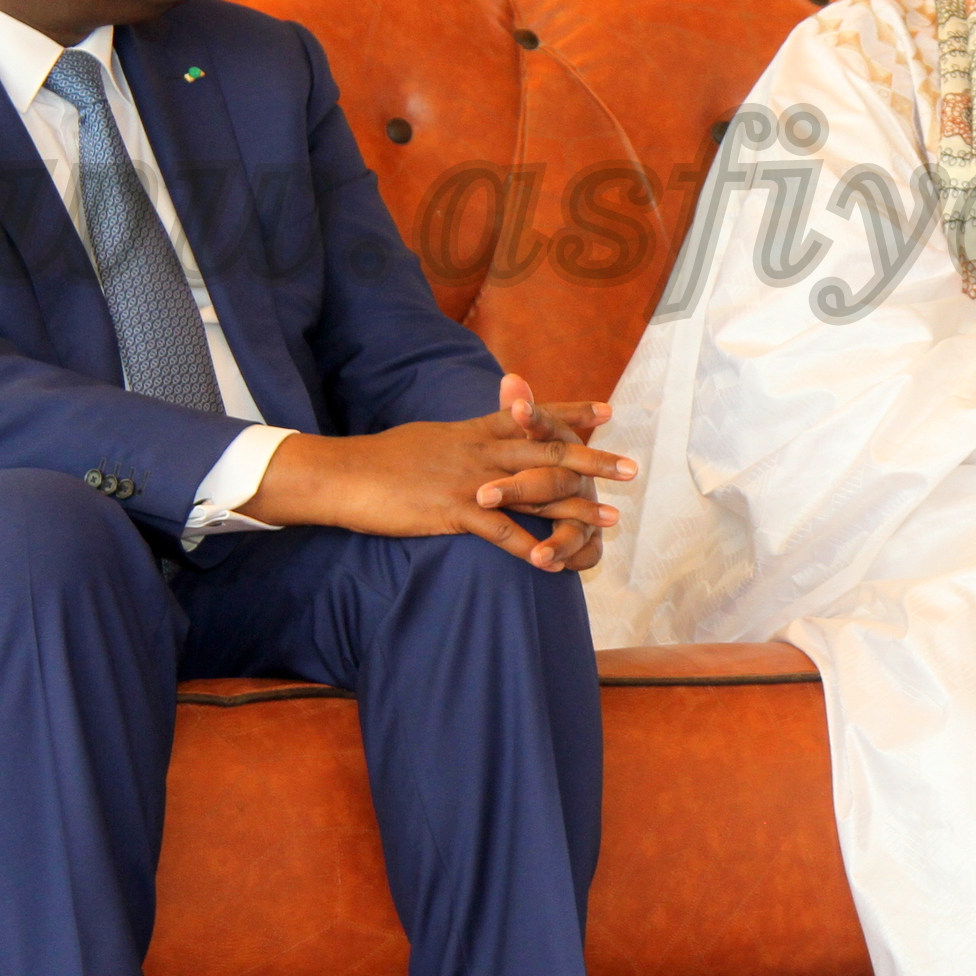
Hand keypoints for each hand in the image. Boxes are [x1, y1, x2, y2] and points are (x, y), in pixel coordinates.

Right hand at [242, 373, 630, 570]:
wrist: (343, 472)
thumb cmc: (382, 459)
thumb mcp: (430, 437)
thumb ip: (463, 437)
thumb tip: (479, 433)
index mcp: (475, 430)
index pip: (532, 416)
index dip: (572, 413)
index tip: (608, 411)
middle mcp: (480, 451)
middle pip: (548, 451)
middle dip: (594, 461)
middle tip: (632, 469)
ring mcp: (469, 481)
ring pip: (535, 491)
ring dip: (576, 507)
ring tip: (612, 520)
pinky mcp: (451, 512)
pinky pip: (498, 532)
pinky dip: (527, 547)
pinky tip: (551, 563)